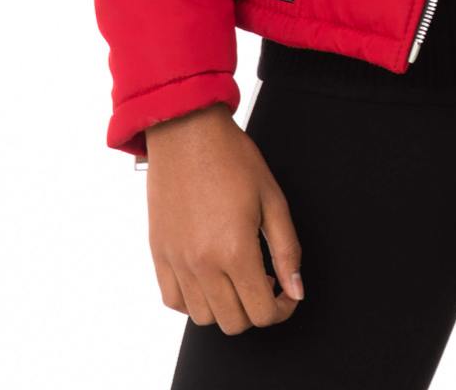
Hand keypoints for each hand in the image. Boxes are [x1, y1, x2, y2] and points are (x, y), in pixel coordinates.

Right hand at [144, 102, 304, 332]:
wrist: (187, 132)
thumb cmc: (233, 159)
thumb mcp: (273, 199)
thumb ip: (287, 250)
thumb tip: (296, 291)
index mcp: (235, 250)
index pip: (261, 313)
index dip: (282, 310)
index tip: (287, 293)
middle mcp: (202, 264)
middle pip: (233, 323)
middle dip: (257, 310)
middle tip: (266, 280)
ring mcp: (176, 262)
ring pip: (203, 318)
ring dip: (227, 307)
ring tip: (238, 275)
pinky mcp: (159, 255)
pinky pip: (174, 301)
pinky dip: (194, 301)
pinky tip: (210, 277)